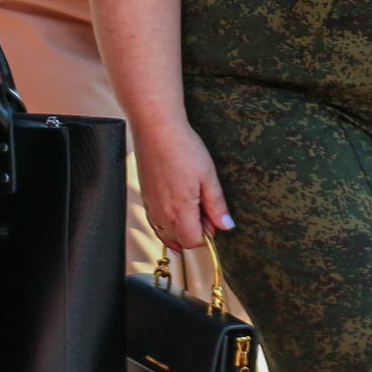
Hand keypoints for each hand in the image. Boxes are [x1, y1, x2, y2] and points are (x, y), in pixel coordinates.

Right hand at [134, 118, 234, 249]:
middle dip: (195, 232)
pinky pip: (155, 223)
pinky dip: (166, 224)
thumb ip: (217, 205)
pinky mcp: (145, 198)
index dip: (207, 235)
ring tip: (192, 206)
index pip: (193, 242)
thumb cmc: (183, 148)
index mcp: (180, 211)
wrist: (156, 130)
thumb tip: (226, 225)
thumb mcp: (208, 176)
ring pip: (166, 234)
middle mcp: (162, 214)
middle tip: (205, 209)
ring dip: (181, 228)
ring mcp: (151, 207)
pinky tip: (176, 208)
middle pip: (180, 240)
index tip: (214, 218)